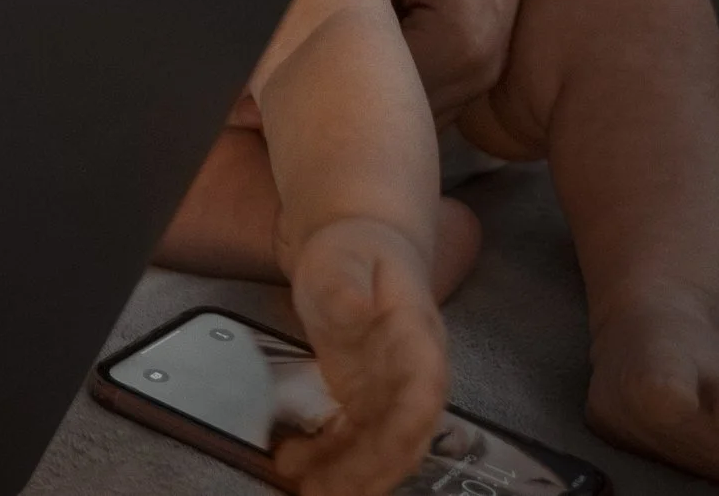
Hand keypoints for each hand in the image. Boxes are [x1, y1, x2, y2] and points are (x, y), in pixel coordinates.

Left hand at [274, 218, 447, 495]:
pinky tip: (294, 464)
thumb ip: (346, 283)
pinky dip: (328, 459)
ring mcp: (389, 393)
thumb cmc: (354, 250)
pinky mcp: (365, 401)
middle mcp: (412, 375)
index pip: (424, 391)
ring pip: (379, 448)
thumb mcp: (345, 256)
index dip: (409, 428)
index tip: (388, 456)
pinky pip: (353, 441)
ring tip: (306, 490)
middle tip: (326, 494)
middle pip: (402, 434)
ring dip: (348, 476)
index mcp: (417, 339)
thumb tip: (353, 311)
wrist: (358, 247)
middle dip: (371, 471)